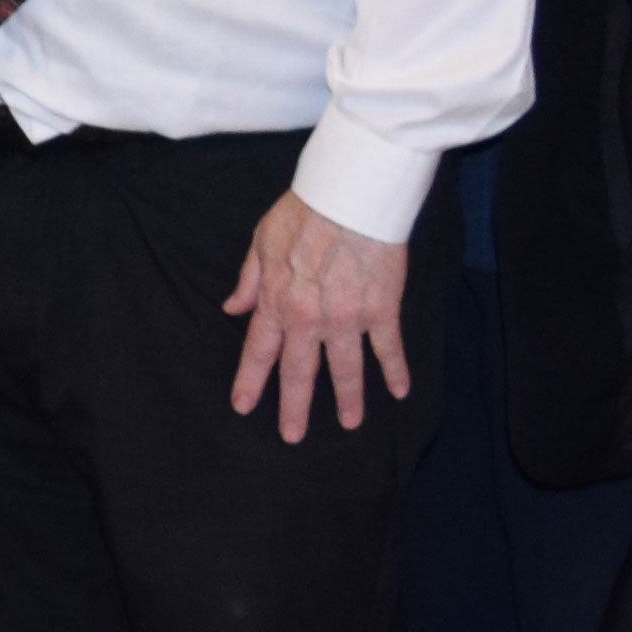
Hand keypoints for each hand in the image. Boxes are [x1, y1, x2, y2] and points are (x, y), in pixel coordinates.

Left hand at [220, 191, 411, 441]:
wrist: (350, 195)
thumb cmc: (304, 210)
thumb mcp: (261, 241)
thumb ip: (248, 279)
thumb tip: (232, 307)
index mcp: (276, 301)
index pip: (258, 351)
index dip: (250, 381)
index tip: (243, 406)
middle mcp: (308, 318)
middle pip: (299, 372)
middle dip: (295, 407)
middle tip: (292, 436)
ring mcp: (347, 318)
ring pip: (346, 370)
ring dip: (348, 399)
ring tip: (350, 424)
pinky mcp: (381, 310)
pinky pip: (388, 348)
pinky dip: (395, 371)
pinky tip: (399, 392)